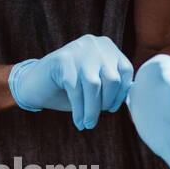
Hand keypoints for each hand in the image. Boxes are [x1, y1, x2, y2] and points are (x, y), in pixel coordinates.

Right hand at [8, 34, 133, 130]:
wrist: (35, 84)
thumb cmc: (69, 88)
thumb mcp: (95, 84)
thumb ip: (112, 87)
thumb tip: (134, 102)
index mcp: (107, 47)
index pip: (125, 70)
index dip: (121, 93)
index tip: (110, 109)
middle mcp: (94, 44)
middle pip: (111, 78)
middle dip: (105, 103)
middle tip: (95, 119)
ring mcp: (77, 50)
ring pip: (93, 85)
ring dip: (91, 110)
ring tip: (87, 124)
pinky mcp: (61, 59)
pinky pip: (76, 88)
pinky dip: (79, 109)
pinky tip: (78, 121)